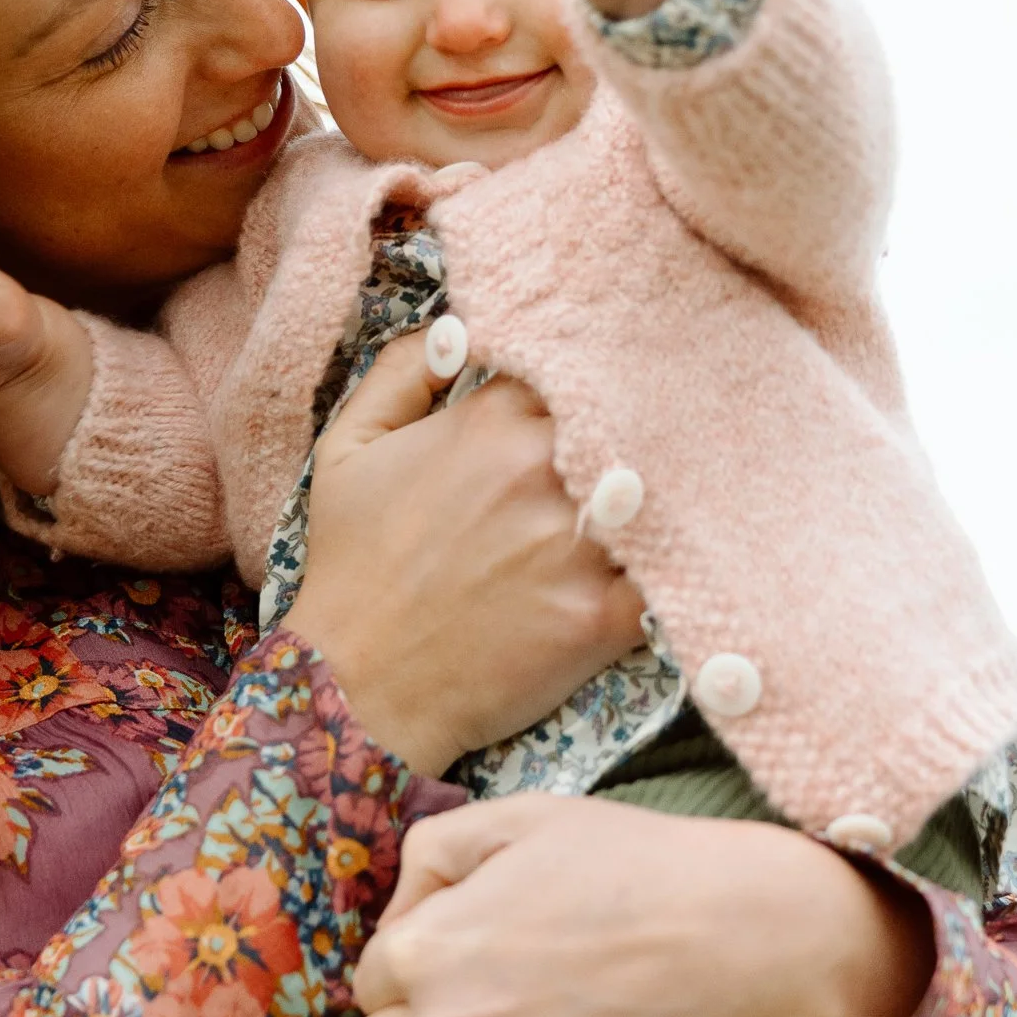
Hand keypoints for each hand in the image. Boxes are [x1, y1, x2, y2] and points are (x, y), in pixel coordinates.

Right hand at [288, 331, 644, 779]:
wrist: (358, 688)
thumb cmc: (352, 564)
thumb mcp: (348, 445)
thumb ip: (402, 368)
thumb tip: (461, 328)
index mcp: (492, 420)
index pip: (575, 372)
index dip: (583, 389)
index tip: (586, 408)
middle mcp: (544, 470)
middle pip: (625, 426)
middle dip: (626, 440)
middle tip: (625, 461)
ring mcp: (580, 545)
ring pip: (655, 497)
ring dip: (653, 503)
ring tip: (653, 511)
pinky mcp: (605, 616)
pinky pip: (667, 575)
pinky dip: (668, 571)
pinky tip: (658, 570)